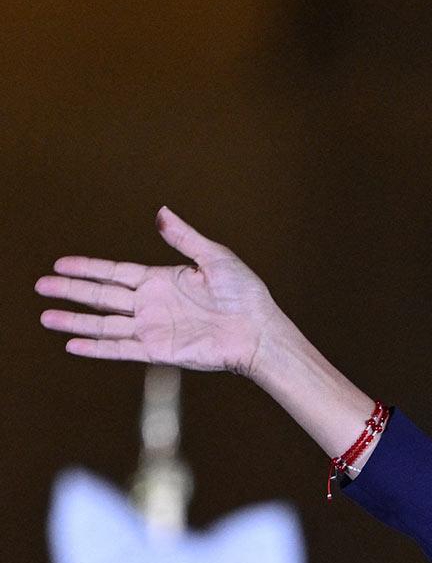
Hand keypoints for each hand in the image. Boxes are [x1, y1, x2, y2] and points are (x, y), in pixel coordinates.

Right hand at [37, 207, 278, 377]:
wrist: (259, 332)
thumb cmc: (245, 296)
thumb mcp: (215, 258)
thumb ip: (184, 238)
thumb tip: (162, 213)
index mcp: (161, 281)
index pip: (115, 272)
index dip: (88, 268)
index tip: (60, 264)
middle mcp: (152, 305)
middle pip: (101, 296)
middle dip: (70, 291)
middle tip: (41, 285)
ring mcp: (152, 328)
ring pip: (104, 324)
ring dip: (75, 321)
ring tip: (46, 317)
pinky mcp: (158, 350)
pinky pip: (120, 349)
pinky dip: (97, 348)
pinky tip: (73, 345)